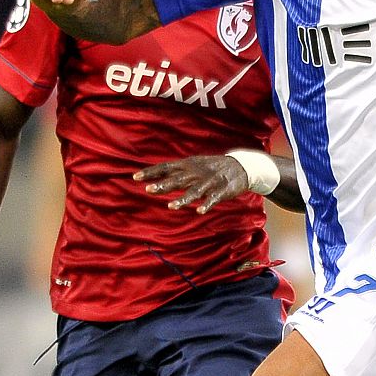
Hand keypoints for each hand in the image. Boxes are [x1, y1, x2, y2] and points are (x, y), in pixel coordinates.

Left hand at [134, 154, 249, 212]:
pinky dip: (207, 204)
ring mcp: (209, 182)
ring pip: (194, 191)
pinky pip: (213, 199)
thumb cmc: (211, 167)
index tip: (135, 177)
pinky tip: (199, 211)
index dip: (151, 172)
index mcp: (187, 165)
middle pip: (177, 180)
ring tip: (171, 206)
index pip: (165, 167)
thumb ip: (176, 171)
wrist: (240, 166)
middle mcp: (196, 173)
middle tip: (148, 190)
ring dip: (183, 199)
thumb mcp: (193, 164)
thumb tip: (155, 176)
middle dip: (163, 185)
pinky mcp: (222, 191)